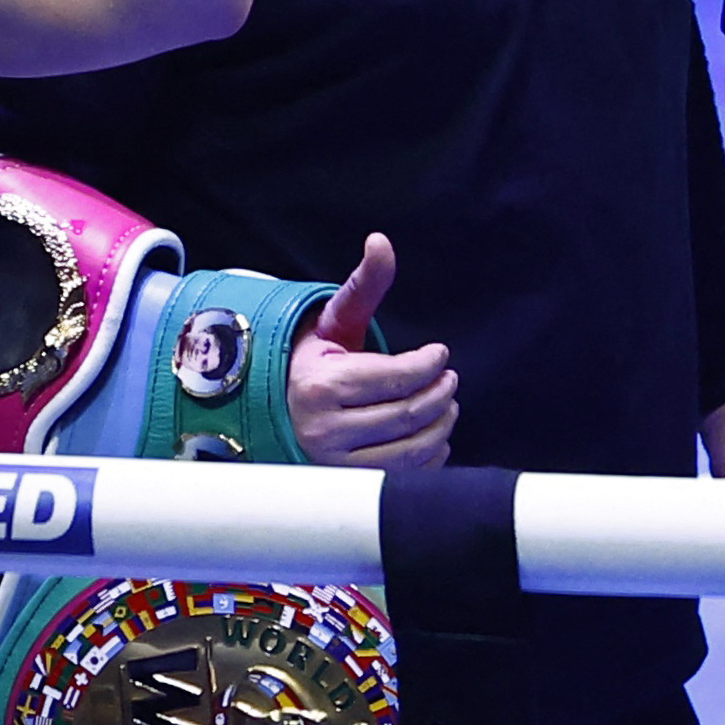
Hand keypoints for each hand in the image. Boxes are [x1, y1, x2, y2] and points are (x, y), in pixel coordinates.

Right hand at [285, 233, 458, 469]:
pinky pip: (404, 476)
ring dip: (441, 425)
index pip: (397, 377)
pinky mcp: (345, 483)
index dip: (430, 364)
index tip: (440, 354)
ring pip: (411, 448)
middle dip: (441, 393)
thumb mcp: (334, 321)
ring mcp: (334, 462)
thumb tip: (381, 241)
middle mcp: (323, 428)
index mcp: (320, 385)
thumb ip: (364, 284)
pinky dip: (430, 457)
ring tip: (446, 405)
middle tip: (449, 379)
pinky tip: (432, 435)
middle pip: (409, 414)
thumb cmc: (312, 359)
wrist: (274, 403)